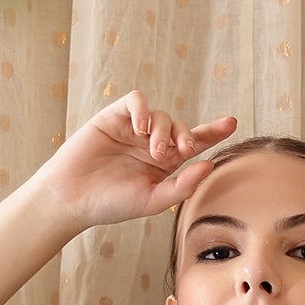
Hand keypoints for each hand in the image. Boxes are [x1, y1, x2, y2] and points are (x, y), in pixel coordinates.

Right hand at [31, 91, 236, 235]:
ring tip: (152, 150)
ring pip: (161, 114)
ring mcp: (133, 129)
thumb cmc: (112, 203)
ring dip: (163, 129)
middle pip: (181, 127)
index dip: (213, 132)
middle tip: (181, 153)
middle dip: (187, 136)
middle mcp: (152, 144)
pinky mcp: (114, 116)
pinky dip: (143, 110)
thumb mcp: (153, 200)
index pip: (195, 144)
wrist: (74, 197)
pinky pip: (137, 101)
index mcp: (165, 165)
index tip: (231, 123)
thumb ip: (182, 185)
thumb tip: (209, 165)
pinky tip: (140, 128)